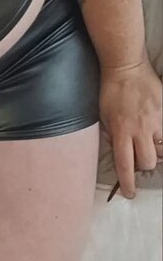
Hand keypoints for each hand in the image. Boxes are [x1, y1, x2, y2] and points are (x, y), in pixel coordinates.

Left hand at [99, 57, 162, 199]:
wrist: (126, 66)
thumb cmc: (111, 90)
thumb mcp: (103, 115)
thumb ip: (110, 135)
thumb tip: (117, 152)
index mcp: (120, 131)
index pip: (125, 166)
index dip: (128, 184)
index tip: (130, 194)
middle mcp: (139, 129)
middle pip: (147, 163)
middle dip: (143, 166)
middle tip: (138, 160)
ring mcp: (155, 121)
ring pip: (161, 151)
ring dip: (154, 152)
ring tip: (147, 143)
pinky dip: (162, 138)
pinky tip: (156, 134)